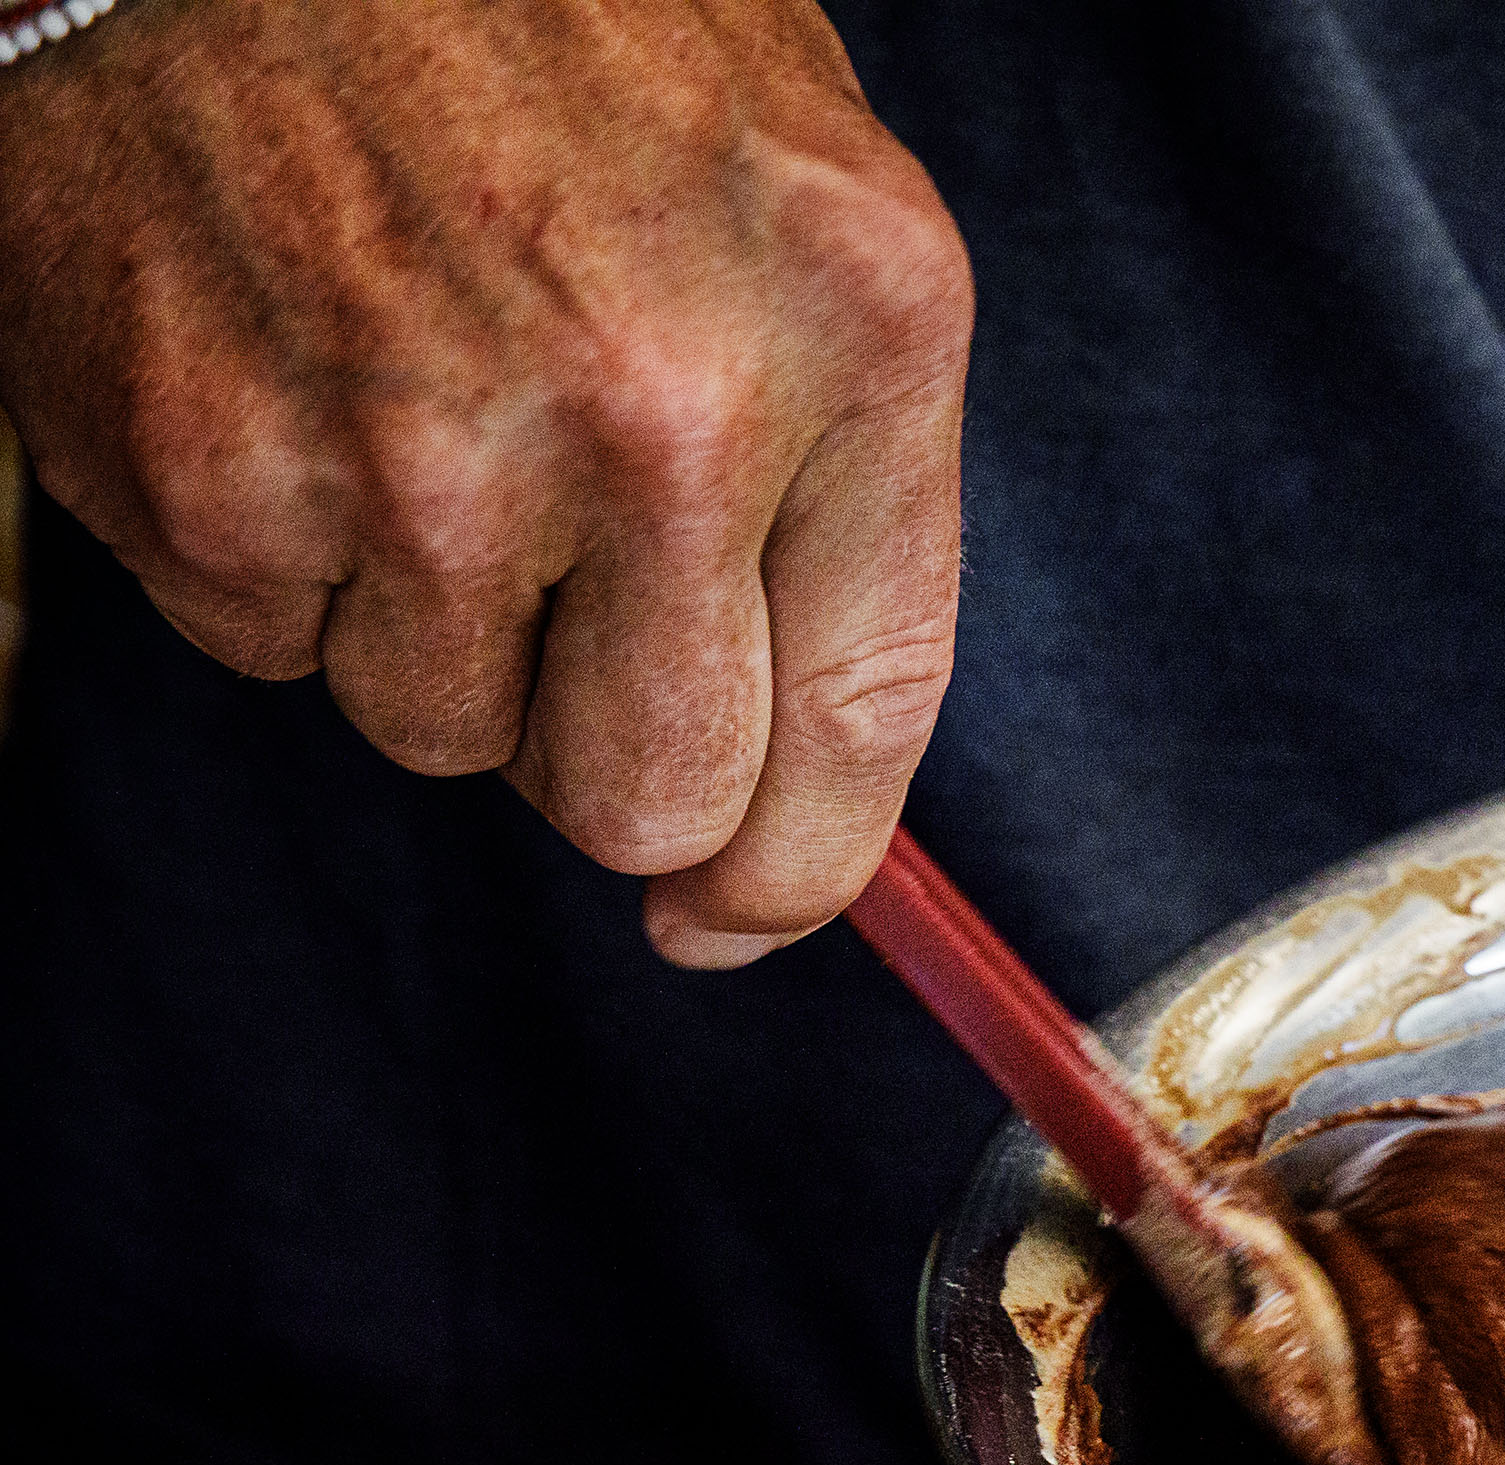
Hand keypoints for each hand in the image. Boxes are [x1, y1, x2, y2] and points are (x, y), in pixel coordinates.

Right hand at [0, 0, 970, 962]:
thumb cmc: (546, 22)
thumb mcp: (795, 198)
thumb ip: (839, 490)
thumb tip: (782, 820)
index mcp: (855, 325)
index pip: (863, 720)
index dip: (800, 869)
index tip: (742, 911)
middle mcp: (662, 405)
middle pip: (649, 795)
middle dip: (609, 760)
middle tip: (555, 614)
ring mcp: (426, 450)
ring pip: (444, 734)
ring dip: (431, 627)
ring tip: (410, 404)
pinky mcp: (216, 472)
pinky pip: (273, 649)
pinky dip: (277, 555)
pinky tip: (289, 375)